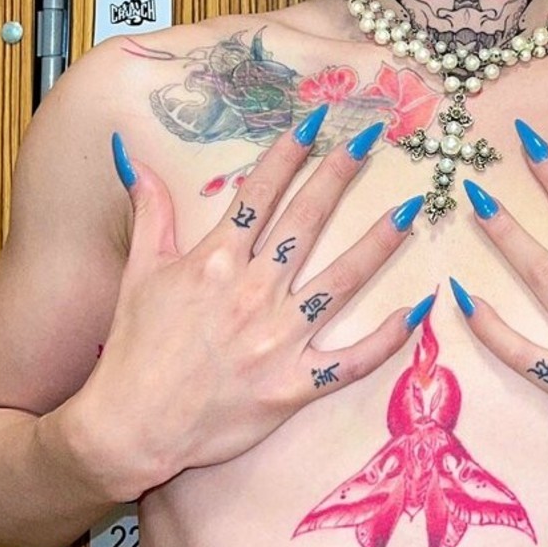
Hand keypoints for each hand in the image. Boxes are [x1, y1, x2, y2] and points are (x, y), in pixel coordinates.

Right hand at [65, 110, 427, 501]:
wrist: (127, 428)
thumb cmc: (133, 350)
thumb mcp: (138, 272)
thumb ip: (148, 211)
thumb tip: (133, 155)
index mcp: (216, 260)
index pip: (260, 192)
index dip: (290, 153)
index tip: (319, 119)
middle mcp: (252, 291)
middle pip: (306, 221)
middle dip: (339, 175)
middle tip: (372, 138)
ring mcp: (276, 340)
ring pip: (340, 282)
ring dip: (378, 244)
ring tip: (410, 210)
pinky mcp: (291, 386)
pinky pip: (349, 361)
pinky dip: (387, 339)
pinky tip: (420, 309)